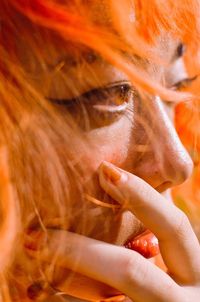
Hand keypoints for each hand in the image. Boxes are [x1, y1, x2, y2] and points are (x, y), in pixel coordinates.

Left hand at [27, 161, 199, 301]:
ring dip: (62, 279)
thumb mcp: (171, 256)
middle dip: (80, 251)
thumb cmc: (166, 281)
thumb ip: (156, 227)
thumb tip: (117, 176)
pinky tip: (37, 289)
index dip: (144, 196)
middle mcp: (183, 298)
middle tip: (34, 236)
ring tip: (31, 260)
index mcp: (194, 269)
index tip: (105, 170)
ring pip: (104, 301)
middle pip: (130, 270)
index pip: (174, 226)